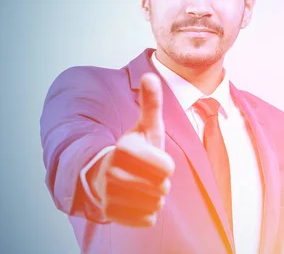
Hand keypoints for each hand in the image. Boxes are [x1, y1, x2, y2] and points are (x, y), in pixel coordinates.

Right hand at [88, 73, 174, 226]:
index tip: (155, 159)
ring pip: (156, 203)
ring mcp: (109, 195)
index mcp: (124, 149)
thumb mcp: (146, 126)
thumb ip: (151, 103)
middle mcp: (111, 173)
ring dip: (154, 196)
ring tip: (141, 185)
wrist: (106, 175)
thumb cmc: (134, 149)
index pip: (166, 168)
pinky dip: (147, 212)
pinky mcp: (110, 215)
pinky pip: (147, 219)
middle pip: (162, 187)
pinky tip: (136, 200)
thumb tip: (151, 76)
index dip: (166, 165)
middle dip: (160, 181)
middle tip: (147, 173)